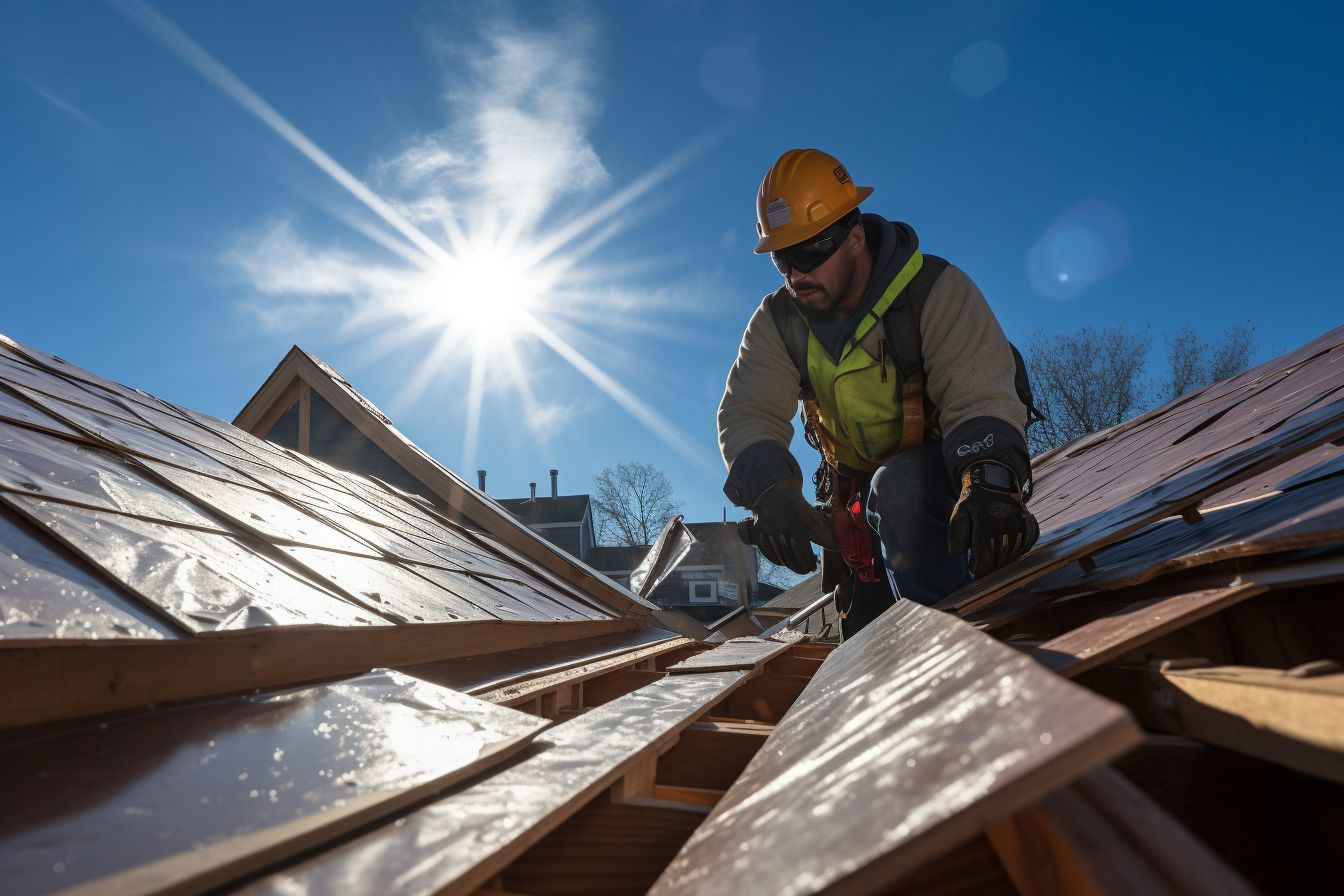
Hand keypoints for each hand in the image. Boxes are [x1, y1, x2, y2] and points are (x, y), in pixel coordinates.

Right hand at [753, 481, 818, 573]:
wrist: (773, 491)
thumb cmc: (795, 504)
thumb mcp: (809, 512)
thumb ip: (821, 527)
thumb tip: (838, 544)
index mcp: (794, 522)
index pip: (801, 549)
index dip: (807, 561)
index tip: (813, 567)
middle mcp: (778, 526)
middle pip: (790, 554)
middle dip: (800, 566)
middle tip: (807, 570)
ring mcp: (766, 529)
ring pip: (778, 554)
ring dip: (789, 565)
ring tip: (798, 568)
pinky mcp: (757, 531)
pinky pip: (766, 551)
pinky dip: (775, 559)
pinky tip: (783, 563)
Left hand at [948, 462, 1038, 576]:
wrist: (998, 484)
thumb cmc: (974, 502)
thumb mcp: (960, 511)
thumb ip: (957, 532)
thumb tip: (954, 553)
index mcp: (987, 522)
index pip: (983, 559)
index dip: (976, 567)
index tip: (973, 565)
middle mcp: (1007, 525)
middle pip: (998, 562)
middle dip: (988, 565)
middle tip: (982, 559)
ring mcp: (1022, 527)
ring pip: (1011, 559)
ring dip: (1001, 560)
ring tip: (992, 548)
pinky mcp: (1031, 529)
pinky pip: (1022, 551)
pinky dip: (1013, 553)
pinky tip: (1004, 544)